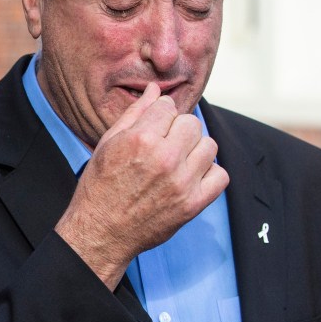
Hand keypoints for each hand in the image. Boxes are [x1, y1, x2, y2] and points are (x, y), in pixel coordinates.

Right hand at [55, 83, 228, 289]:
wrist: (100, 231)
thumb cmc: (99, 187)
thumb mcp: (108, 144)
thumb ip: (134, 114)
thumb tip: (154, 90)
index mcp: (141, 139)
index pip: (168, 107)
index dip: (160, 114)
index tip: (155, 125)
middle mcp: (164, 158)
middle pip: (192, 123)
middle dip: (178, 129)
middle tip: (165, 143)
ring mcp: (182, 182)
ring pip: (209, 146)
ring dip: (195, 149)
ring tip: (178, 160)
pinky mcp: (193, 203)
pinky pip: (220, 175)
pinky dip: (209, 173)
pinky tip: (191, 175)